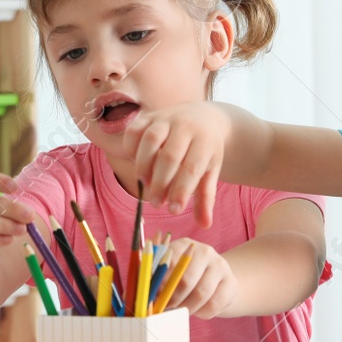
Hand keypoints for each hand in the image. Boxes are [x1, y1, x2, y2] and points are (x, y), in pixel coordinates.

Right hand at [123, 103, 232, 226]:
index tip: (173, 210)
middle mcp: (186, 126)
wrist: (202, 117)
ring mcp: (166, 118)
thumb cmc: (204, 150)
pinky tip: (136, 164)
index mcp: (205, 141)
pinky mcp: (149, 117)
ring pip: (150, 140)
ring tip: (144, 184)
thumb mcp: (210, 171)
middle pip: (169, 156)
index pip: (192, 168)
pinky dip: (131, 149)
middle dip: (160, 182)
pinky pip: (134, 130)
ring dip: (143, 166)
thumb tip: (204, 225)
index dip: (180, 191)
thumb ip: (205, 198)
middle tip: (156, 202)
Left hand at [154, 238, 237, 318]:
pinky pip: (214, 304)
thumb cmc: (184, 279)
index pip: (168, 260)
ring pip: (201, 294)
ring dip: (186, 309)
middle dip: (172, 300)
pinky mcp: (231, 283)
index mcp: (183, 245)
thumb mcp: (168, 273)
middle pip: (185, 280)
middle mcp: (203, 251)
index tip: (152, 297)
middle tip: (165, 310)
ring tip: (179, 313)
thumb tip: (135, 288)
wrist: (215, 283)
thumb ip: (153, 276)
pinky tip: (197, 311)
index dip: (158, 282)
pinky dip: (202, 313)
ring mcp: (220, 266)